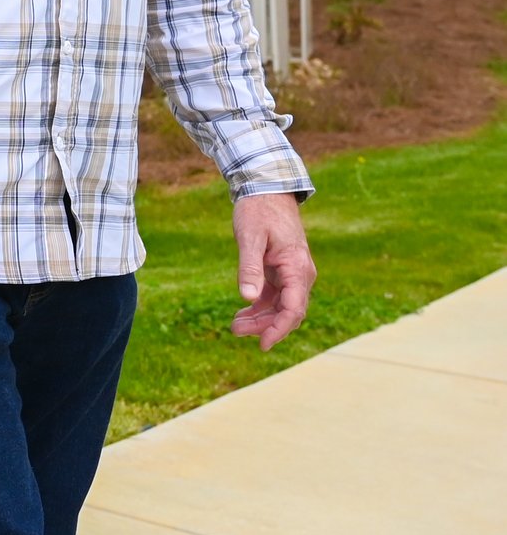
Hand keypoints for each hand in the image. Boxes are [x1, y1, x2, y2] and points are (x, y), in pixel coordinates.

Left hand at [230, 192, 313, 349]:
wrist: (267, 190)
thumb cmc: (258, 211)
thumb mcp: (250, 238)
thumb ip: (249, 267)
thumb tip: (246, 298)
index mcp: (297, 268)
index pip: (294, 309)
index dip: (279, 329)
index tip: (262, 344)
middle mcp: (300, 274)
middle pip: (288, 311)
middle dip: (264, 326)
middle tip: (234, 330)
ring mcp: (292, 273)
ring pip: (281, 306)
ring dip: (261, 318)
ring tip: (235, 326)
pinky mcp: (282, 270)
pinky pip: (275, 296)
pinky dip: (260, 306)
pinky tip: (243, 314)